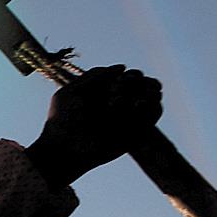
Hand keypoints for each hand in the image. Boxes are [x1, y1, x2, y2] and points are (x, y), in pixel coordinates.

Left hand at [28, 65, 163, 184]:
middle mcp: (120, 104)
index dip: (133, 76)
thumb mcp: (70, 92)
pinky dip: (152, 106)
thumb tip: (123, 67)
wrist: (63, 149)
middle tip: (130, 90)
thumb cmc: (62, 120)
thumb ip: (94, 76)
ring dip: (149, 93)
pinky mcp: (136, 132)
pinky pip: (154, 114)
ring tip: (135, 100)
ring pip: (154, 97)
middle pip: (146, 85)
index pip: (131, 78)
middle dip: (143, 83)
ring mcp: (129, 118)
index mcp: (106, 93)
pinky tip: (138, 105)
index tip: (121, 81)